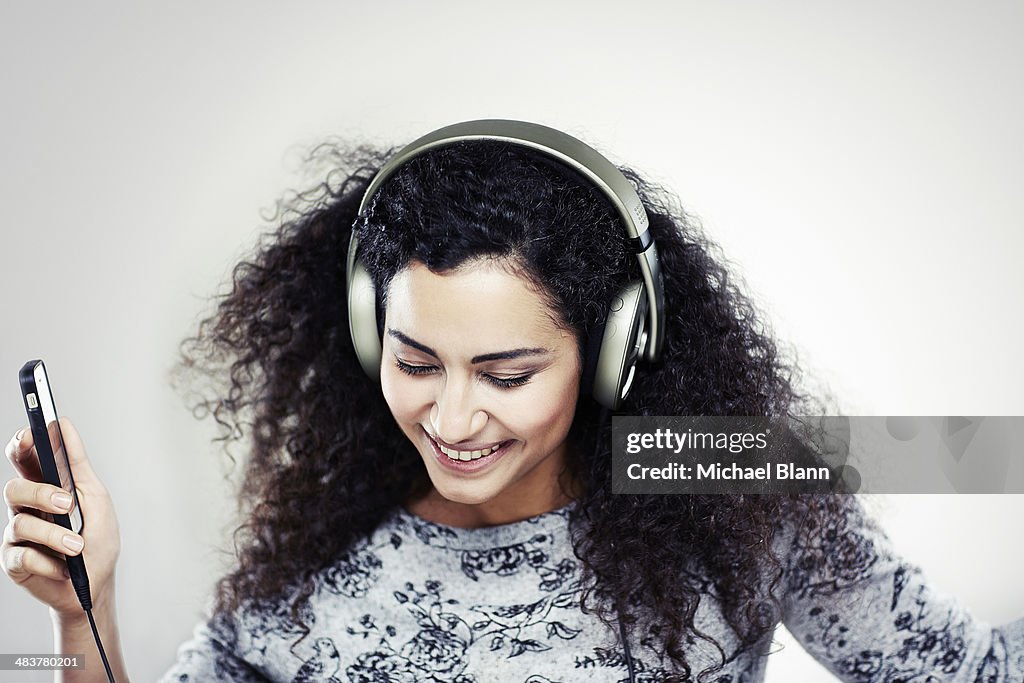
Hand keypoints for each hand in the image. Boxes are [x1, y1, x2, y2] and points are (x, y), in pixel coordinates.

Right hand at [2, 417, 120, 619]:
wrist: (97, 584)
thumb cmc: (97, 539)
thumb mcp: (94, 497)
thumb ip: (77, 464)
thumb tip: (63, 425)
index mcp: (44, 488)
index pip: (23, 458)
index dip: (21, 444)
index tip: (31, 434)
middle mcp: (25, 509)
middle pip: (14, 487)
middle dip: (40, 493)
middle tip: (68, 504)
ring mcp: (17, 536)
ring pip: (20, 523)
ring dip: (54, 535)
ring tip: (77, 546)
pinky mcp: (14, 562)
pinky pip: (23, 556)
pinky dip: (50, 562)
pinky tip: (63, 567)